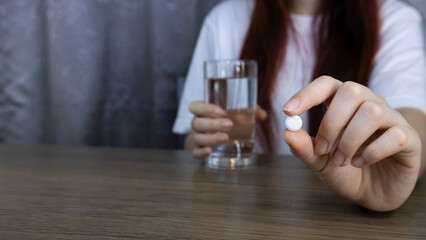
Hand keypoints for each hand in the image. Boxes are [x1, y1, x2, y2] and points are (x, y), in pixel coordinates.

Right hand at [188, 101, 266, 159]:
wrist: (213, 134)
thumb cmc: (224, 119)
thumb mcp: (235, 112)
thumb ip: (249, 110)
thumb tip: (262, 114)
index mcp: (202, 111)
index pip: (195, 107)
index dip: (204, 108)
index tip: (220, 111)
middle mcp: (197, 123)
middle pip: (197, 123)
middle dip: (212, 124)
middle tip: (230, 125)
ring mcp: (196, 137)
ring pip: (197, 138)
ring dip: (211, 138)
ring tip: (226, 138)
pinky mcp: (198, 150)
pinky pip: (195, 153)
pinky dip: (201, 153)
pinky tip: (210, 151)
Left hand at [282, 76, 420, 210]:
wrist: (373, 194)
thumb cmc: (345, 171)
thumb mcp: (319, 161)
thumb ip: (304, 147)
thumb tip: (288, 132)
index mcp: (343, 104)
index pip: (327, 84)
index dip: (308, 94)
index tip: (288, 111)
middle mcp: (369, 104)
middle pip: (351, 91)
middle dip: (331, 122)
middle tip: (322, 149)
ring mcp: (391, 118)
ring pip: (372, 112)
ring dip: (350, 140)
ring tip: (341, 161)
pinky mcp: (408, 138)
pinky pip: (394, 135)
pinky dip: (372, 151)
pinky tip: (360, 162)